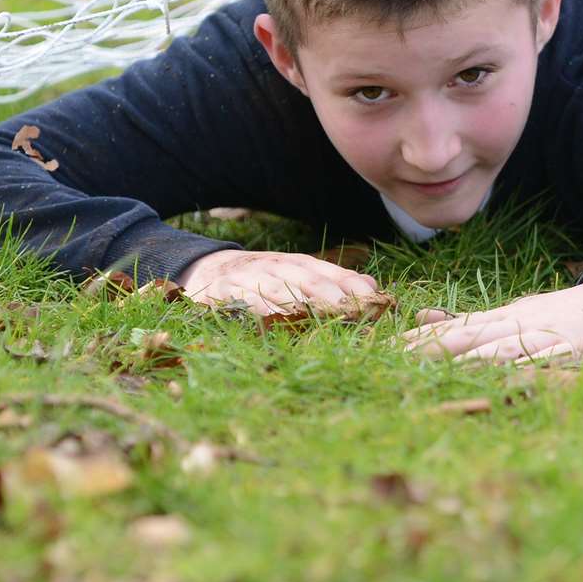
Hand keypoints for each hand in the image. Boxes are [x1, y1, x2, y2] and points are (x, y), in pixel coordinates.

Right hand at [176, 249, 381, 318]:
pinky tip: (271, 317)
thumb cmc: (262, 278)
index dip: (353, 286)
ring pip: (279, 287)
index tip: (375, 301)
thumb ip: (332, 282)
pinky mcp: (226, 289)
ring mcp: (252, 276)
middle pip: (308, 279)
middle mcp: (278, 266)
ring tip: (320, 314)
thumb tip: (373, 288)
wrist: (207, 269)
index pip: (331, 272)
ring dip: (300, 301)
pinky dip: (258, 306)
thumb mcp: (297, 276)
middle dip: (331, 294)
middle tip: (351, 312)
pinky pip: (244, 298)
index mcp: (298, 264)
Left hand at [401, 276, 582, 363]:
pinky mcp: (572, 354)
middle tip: (397, 360)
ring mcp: (544, 338)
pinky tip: (507, 379)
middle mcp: (517, 325)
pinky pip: (546, 363)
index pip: (453, 328)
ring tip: (438, 371)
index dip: (420, 338)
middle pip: (469, 336)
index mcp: (500, 317)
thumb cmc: (557, 314)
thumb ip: (468, 319)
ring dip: (469, 360)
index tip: (385, 349)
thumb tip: (421, 317)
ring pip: (501, 348)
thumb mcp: (511, 312)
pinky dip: (526, 370)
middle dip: (432, 349)